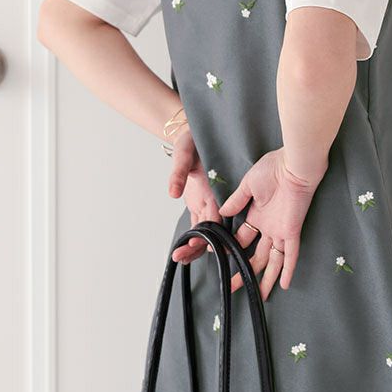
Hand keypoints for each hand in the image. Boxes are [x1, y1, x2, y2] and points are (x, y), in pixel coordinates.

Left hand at [167, 124, 221, 264]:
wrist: (194, 134)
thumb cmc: (192, 141)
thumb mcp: (183, 153)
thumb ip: (178, 173)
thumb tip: (172, 193)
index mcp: (217, 190)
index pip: (218, 219)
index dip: (209, 235)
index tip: (194, 245)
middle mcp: (217, 200)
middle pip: (214, 230)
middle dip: (199, 247)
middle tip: (180, 256)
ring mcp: (209, 203)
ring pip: (207, 231)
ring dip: (195, 246)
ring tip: (178, 257)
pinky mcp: (201, 204)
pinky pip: (199, 225)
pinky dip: (192, 238)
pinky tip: (182, 249)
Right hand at [218, 147, 326, 299]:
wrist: (293, 165)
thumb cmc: (272, 169)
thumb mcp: (248, 186)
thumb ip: (236, 201)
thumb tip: (221, 213)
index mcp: (256, 215)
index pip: (241, 239)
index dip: (230, 250)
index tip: (220, 261)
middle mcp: (268, 226)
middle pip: (255, 256)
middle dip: (244, 272)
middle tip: (232, 287)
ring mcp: (280, 230)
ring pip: (273, 261)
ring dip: (265, 278)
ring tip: (258, 296)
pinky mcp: (292, 231)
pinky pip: (291, 255)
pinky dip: (287, 270)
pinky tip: (283, 285)